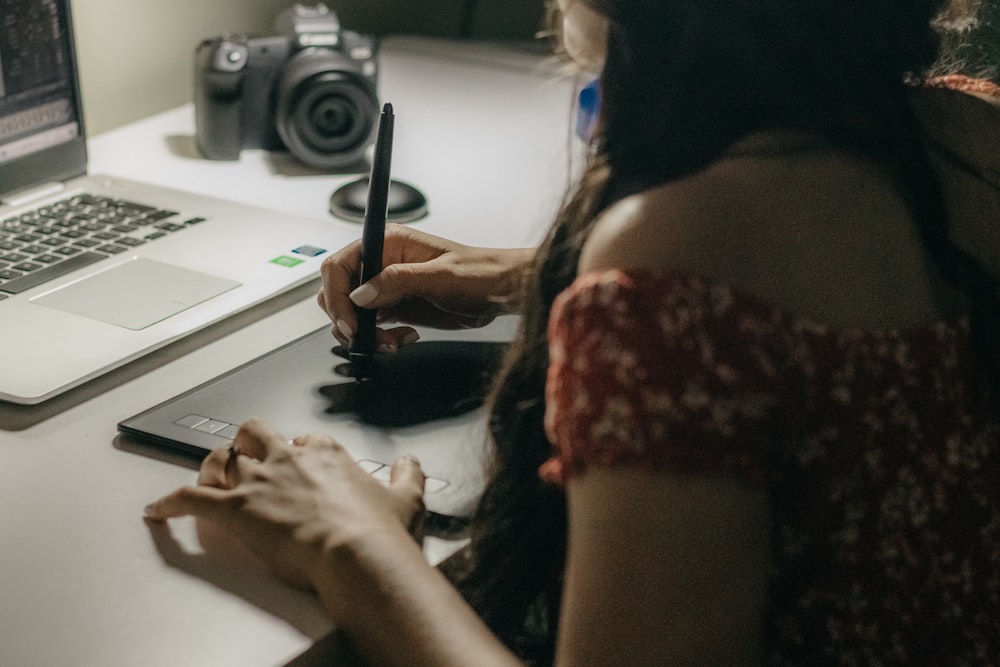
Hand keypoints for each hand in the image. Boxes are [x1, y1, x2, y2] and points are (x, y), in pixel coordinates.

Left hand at [144, 420, 425, 591]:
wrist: (357, 554)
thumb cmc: (378, 532)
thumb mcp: (407, 499)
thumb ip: (408, 476)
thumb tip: (410, 463)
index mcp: (326, 455)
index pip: (302, 439)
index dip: (296, 448)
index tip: (297, 458)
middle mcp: (288, 460)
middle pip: (255, 434)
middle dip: (248, 442)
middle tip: (246, 455)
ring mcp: (259, 482)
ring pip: (221, 459)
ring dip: (211, 467)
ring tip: (206, 476)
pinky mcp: (235, 510)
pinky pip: (190, 499)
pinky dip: (170, 503)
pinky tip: (157, 509)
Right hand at [318, 224, 533, 350]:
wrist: (500, 292)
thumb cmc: (478, 273)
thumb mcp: (439, 276)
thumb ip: (396, 282)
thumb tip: (360, 295)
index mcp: (387, 243)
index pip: (339, 265)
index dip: (336, 295)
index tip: (350, 322)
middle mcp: (381, 263)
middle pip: (338, 291)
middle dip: (347, 319)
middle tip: (367, 338)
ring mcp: (387, 287)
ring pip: (351, 313)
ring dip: (364, 334)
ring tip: (391, 343)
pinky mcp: (395, 308)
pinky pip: (371, 327)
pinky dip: (378, 340)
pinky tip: (402, 340)